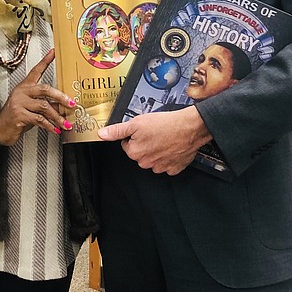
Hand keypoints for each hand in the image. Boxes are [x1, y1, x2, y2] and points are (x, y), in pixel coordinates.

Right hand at [0, 49, 73, 145]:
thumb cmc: (16, 117)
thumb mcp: (31, 107)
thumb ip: (45, 104)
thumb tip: (62, 106)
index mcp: (25, 87)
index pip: (36, 70)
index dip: (45, 61)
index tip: (53, 52)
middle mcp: (22, 92)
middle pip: (45, 89)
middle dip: (60, 97)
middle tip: (71, 103)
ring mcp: (19, 103)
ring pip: (44, 107)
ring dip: (57, 117)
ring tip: (65, 123)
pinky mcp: (19, 115)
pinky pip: (39, 119)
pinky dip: (50, 126)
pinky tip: (55, 129)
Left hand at [98, 106, 212, 175]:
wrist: (190, 127)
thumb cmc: (166, 124)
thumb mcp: (136, 122)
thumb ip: (117, 130)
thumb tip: (102, 134)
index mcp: (135, 153)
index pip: (127, 145)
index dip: (134, 135)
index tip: (144, 130)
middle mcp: (146, 163)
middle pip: (140, 153)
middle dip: (145, 143)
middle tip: (155, 132)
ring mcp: (161, 167)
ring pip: (153, 159)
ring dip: (157, 150)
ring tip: (164, 138)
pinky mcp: (174, 168)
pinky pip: (168, 164)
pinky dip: (169, 156)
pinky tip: (172, 146)